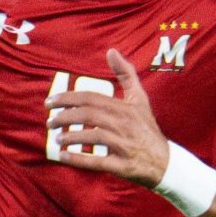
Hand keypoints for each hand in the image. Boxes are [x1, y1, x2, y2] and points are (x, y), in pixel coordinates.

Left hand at [45, 50, 172, 185]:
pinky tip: (63, 156)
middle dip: (65, 116)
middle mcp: (124, 124)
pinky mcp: (123, 166)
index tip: (50, 102)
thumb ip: (126, 74)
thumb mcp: (140, 98)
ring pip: (94, 136)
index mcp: (124, 108)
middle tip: (49, 121)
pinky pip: (98, 162)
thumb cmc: (147, 128)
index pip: (91, 98)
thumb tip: (111, 51)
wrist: (165, 161)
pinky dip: (79, 159)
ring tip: (56, 137)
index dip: (68, 99)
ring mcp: (124, 145)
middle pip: (89, 115)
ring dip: (71, 136)